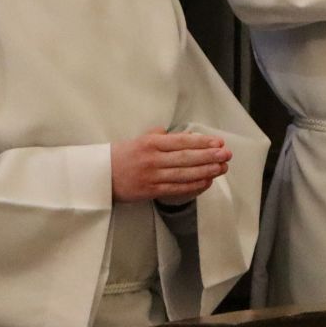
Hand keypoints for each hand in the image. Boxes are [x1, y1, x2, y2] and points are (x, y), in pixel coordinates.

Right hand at [111, 128, 230, 203]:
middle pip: (186, 158)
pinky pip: (176, 189)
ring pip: (184, 174)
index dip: (202, 142)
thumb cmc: (121, 156)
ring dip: (206, 171)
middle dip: (210, 156)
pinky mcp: (150, 191)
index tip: (219, 142)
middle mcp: (152, 159)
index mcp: (150, 143)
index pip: (182, 141)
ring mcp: (151, 176)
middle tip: (227, 154)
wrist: (98, 176)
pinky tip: (207, 182)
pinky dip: (193, 186)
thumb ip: (159, 136)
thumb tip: (180, 135)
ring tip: (222, 168)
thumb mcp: (138, 140)